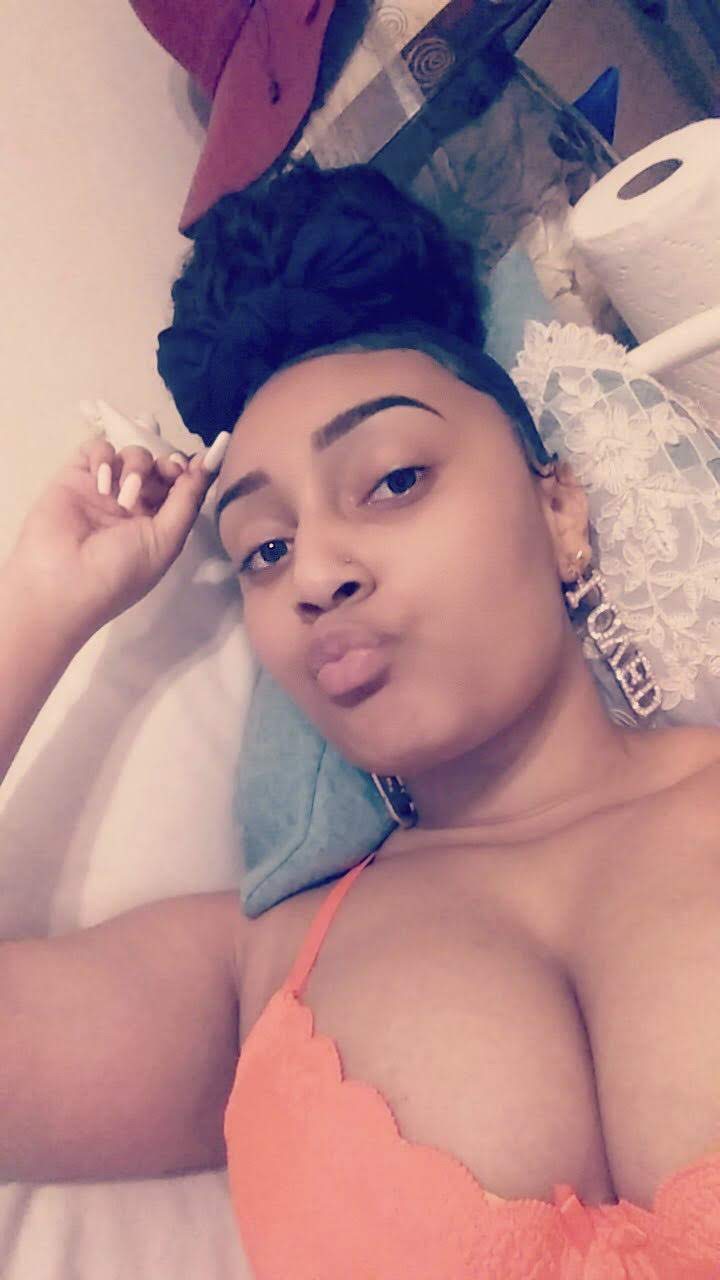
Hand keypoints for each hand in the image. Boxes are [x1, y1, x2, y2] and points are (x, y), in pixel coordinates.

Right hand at [8, 433, 229, 641]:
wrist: (61, 583)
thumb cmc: (120, 571)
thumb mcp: (165, 541)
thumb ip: (188, 500)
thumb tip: (210, 463)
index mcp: (158, 523)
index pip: (180, 487)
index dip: (190, 472)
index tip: (195, 465)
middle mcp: (133, 504)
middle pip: (159, 466)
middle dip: (166, 465)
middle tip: (165, 474)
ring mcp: (105, 489)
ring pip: (132, 454)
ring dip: (135, 467)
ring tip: (124, 497)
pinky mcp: (76, 476)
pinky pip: (97, 448)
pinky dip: (103, 457)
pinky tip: (102, 482)